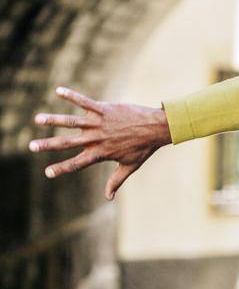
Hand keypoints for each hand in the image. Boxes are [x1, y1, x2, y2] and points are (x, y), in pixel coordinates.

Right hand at [28, 87, 171, 200]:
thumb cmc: (143, 148)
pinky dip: (72, 96)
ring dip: (54, 120)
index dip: (61, 168)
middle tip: (31, 146)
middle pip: (68, 143)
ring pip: (72, 122)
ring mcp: (99, 124)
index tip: (47, 172)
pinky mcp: (104, 110)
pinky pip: (85, 102)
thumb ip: (116, 181)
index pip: (77, 163)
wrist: (156, 129)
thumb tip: (108, 197)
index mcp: (101, 154)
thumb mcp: (129, 166)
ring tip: (38, 119)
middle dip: (48, 145)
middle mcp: (97, 139)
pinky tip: (58, 91)